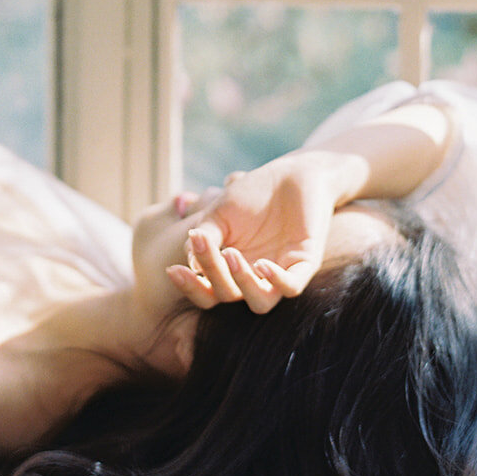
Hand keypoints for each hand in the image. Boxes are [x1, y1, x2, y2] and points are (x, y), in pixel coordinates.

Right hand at [165, 147, 364, 312]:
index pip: (208, 292)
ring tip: (231, 254)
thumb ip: (205, 237)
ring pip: (260, 302)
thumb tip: (191, 264)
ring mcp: (280, 272)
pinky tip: (262, 263)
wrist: (290, 172)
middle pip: (228, 296)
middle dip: (212, 273)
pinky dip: (277, 280)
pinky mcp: (304, 263)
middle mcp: (254, 276)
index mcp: (230, 268)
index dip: (189, 287)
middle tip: (202, 242)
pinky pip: (291, 287)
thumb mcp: (219, 212)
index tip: (172, 269)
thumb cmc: (252, 192)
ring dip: (242, 283)